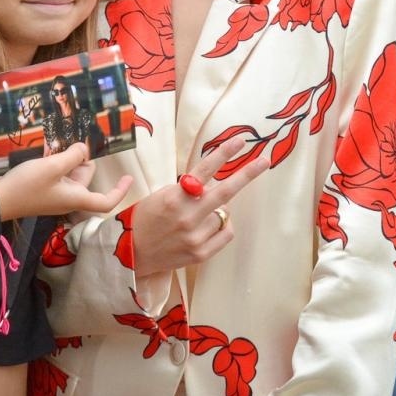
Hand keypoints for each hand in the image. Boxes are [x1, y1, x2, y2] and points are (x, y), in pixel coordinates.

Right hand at [0, 143, 132, 221]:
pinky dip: (57, 162)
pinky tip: (48, 149)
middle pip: (86, 178)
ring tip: (57, 142)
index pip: (105, 201)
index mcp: (76, 197)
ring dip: (67, 157)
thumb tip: (85, 150)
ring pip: (71, 173)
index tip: (128, 177)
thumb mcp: (52, 167)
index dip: (119, 191)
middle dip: (82, 159)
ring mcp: (56, 194)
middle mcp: (69, 198)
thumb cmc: (27, 186)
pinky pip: (58, 174)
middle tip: (72, 141)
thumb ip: (72, 156)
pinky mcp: (45, 190)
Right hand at [129, 136, 270, 277]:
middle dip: (247, 174)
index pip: (204, 170)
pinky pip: (226, 233)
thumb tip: (214, 181)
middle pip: (225, 191)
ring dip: (218, 209)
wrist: (131, 253)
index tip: (240, 141)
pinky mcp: (200, 254)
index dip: (223, 153)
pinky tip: (210, 225)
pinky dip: (223, 226)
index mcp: (174, 197)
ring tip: (199, 214)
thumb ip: (188, 188)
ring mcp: (195, 237)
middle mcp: (187, 216)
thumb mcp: (161, 195)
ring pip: (224, 213)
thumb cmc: (145, 218)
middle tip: (264, 161)